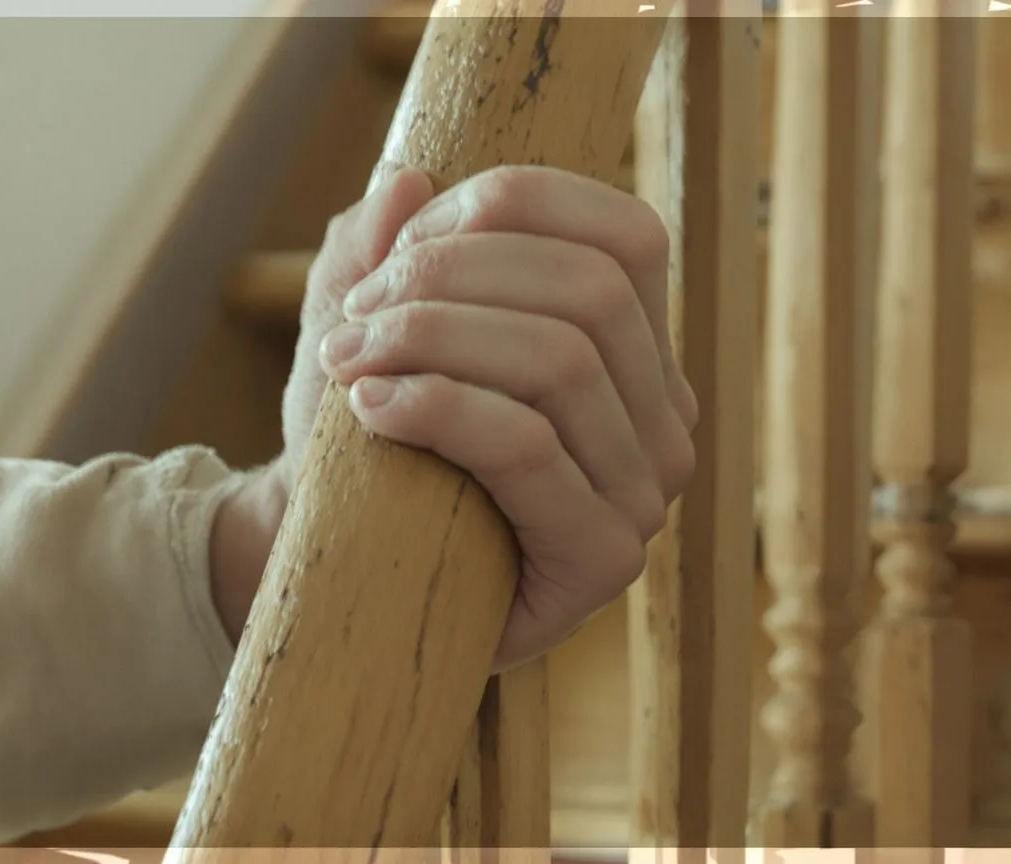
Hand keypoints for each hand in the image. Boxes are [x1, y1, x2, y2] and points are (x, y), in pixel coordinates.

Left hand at [278, 165, 698, 670]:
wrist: (349, 572)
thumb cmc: (371, 443)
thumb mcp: (368, 327)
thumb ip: (382, 249)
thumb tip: (406, 178)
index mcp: (637, 348)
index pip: (626, 235)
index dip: (508, 210)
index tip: (400, 246)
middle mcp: (665, 415)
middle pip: (588, 289)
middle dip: (448, 278)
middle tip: (353, 316)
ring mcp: (645, 493)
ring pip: (560, 360)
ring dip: (431, 339)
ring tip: (346, 361)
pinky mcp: (602, 559)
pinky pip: (529, 448)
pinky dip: (439, 408)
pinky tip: (372, 410)